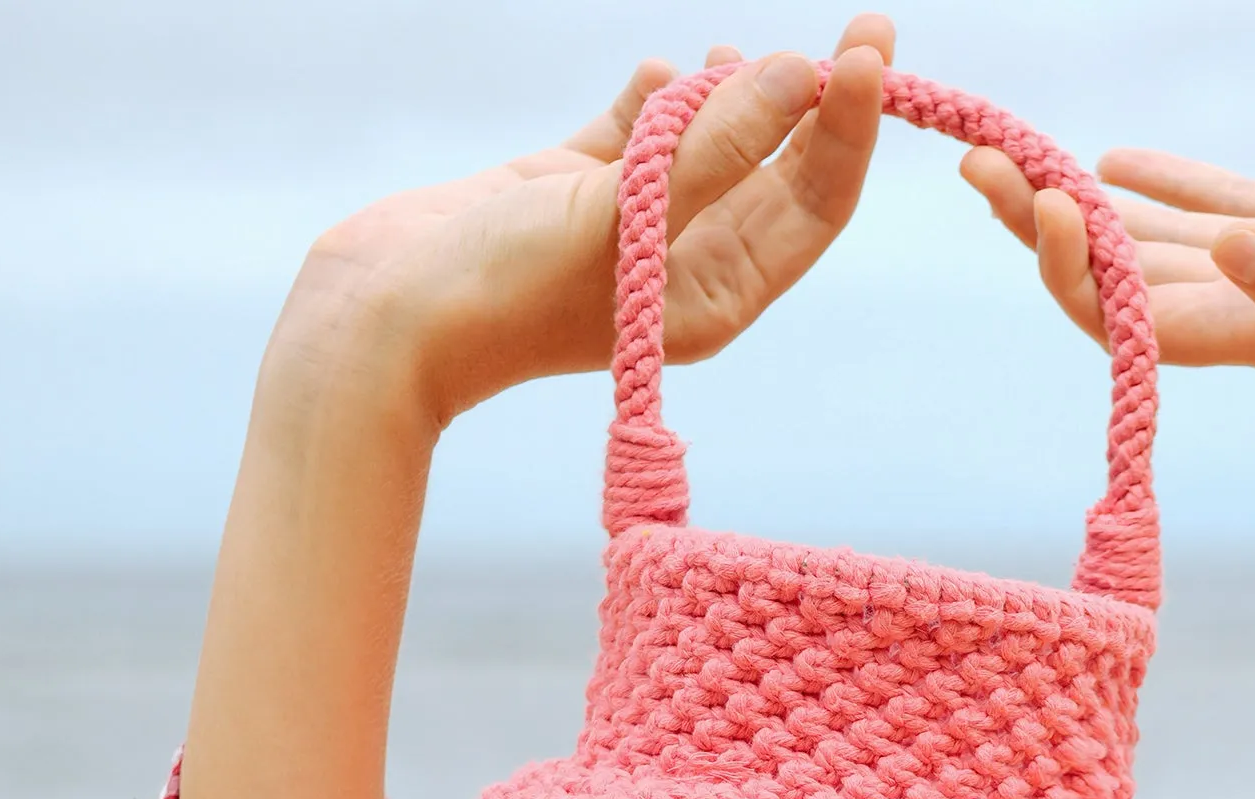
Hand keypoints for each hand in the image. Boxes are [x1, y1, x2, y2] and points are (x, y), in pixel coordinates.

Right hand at [278, 21, 895, 428]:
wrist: (384, 314)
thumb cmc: (505, 286)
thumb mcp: (623, 214)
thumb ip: (714, 147)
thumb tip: (795, 75)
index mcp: (716, 296)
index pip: (811, 207)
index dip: (848, 132)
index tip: (870, 55)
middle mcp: (687, 265)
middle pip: (781, 171)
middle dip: (820, 102)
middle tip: (866, 24)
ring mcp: (633, 223)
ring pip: (714, 141)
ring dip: (733, 93)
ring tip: (729, 59)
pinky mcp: (576, 185)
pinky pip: (642, 128)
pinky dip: (659, 96)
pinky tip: (660, 75)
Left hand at [958, 147, 1254, 471]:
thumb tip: (1225, 253)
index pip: (1136, 313)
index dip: (1071, 268)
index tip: (1024, 205)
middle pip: (1126, 275)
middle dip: (1044, 228)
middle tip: (969, 169)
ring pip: (1163, 238)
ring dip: (1086, 206)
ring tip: (1008, 161)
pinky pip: (1228, 205)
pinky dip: (1168, 187)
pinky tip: (1113, 161)